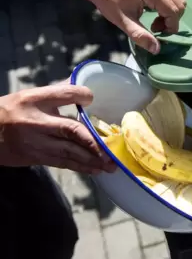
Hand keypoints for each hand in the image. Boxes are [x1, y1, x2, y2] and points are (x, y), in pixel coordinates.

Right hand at [0, 84, 115, 173]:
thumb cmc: (10, 112)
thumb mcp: (29, 96)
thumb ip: (56, 93)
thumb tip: (85, 89)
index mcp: (34, 100)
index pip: (63, 93)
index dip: (80, 95)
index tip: (91, 98)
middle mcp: (36, 121)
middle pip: (70, 129)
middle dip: (94, 141)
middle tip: (112, 148)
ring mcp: (36, 141)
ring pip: (69, 151)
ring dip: (92, 159)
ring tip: (110, 165)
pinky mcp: (35, 157)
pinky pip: (62, 162)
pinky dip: (80, 167)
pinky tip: (95, 170)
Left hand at [90, 0, 185, 54]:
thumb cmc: (109, 1)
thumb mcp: (123, 22)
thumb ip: (141, 36)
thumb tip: (156, 49)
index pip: (174, 11)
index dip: (170, 27)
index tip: (157, 34)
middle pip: (180, 4)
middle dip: (172, 20)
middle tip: (156, 29)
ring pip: (178, 0)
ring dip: (171, 14)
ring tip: (155, 22)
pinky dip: (168, 7)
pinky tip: (154, 13)